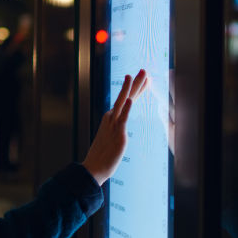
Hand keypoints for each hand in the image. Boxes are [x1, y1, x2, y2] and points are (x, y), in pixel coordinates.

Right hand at [82, 69, 147, 185]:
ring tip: (138, 76)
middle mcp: (111, 118)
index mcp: (110, 118)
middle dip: (135, 83)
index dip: (135, 89)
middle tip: (143, 70)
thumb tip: (119, 130)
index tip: (143, 79)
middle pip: (125, 96)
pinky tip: (131, 99)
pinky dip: (127, 109)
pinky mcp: (118, 134)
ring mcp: (114, 125)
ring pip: (124, 102)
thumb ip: (115, 131)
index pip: (126, 100)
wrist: (93, 167)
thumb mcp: (110, 138)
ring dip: (131, 88)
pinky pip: (123, 119)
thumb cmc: (102, 156)